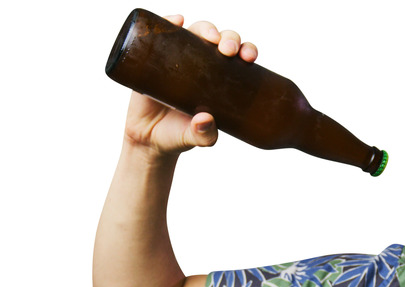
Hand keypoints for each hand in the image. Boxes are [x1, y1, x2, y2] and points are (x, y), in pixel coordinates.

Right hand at [122, 15, 258, 157]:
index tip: (249, 57)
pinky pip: (162, 34)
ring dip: (206, 28)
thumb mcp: (194, 138)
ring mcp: (179, 59)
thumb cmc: (178, 135)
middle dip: (229, 38)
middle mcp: (202, 66)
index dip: (246, 51)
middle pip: (220, 41)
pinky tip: (176, 20)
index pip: (238, 58)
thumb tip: (205, 120)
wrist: (147, 139)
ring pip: (196, 33)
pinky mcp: (155, 59)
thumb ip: (204, 135)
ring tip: (209, 36)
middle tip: (227, 50)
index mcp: (220, 80)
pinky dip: (169, 22)